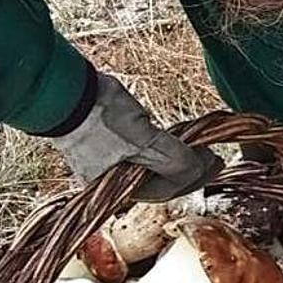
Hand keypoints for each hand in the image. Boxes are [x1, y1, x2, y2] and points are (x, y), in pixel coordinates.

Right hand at [51, 73, 222, 201]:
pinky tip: (178, 140)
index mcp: (118, 191)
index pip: (166, 191)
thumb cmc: (102, 121)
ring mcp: (112, 162)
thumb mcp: (145, 143)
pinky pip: (145, 151)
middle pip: (161, 181)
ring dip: (179, 158)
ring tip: (201, 149)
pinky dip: (164, 146)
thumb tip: (199, 168)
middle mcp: (114, 182)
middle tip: (213, 158)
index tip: (213, 161)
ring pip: (154, 165)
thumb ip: (175, 161)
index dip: (194, 178)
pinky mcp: (112, 142)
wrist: (69, 91)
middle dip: (189, 170)